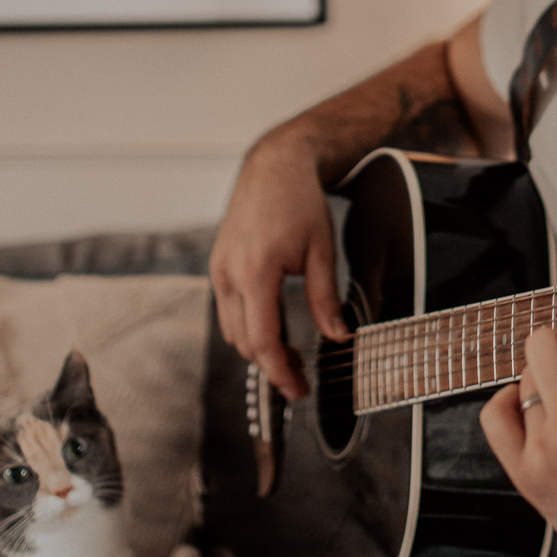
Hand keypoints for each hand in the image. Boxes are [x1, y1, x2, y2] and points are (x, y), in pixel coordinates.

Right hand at [209, 131, 347, 399]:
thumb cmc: (300, 202)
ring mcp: (218, 270)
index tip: (299, 391)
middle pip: (244, 343)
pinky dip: (248, 327)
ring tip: (291, 355)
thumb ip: (326, 299)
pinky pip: (228, 311)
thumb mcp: (322, 251)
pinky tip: (273, 328)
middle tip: (301, 378)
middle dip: (271, 366)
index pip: (263, 341)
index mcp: (256, 271)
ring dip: (257, 348)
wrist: (274, 166)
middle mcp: (229, 274)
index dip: (281, 373)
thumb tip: (339, 337)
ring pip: (231, 331)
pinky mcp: (217, 266)